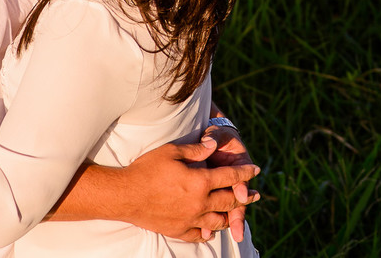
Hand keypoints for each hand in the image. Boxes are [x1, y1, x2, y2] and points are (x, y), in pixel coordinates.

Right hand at [114, 137, 258, 241]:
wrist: (124, 195)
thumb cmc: (146, 169)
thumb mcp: (172, 151)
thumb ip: (196, 149)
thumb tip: (213, 145)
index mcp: (200, 181)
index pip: (230, 176)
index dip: (244, 172)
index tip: (255, 170)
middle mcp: (199, 203)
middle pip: (228, 201)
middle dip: (244, 197)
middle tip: (255, 195)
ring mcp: (189, 219)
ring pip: (217, 221)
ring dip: (229, 217)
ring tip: (236, 214)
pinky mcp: (178, 230)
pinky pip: (198, 235)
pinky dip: (207, 233)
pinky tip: (211, 232)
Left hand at [203, 124, 258, 242]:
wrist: (208, 139)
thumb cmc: (213, 136)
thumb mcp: (216, 134)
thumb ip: (213, 138)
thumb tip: (210, 142)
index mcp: (239, 163)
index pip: (241, 177)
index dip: (241, 186)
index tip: (242, 195)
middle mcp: (235, 180)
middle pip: (238, 200)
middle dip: (238, 215)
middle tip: (238, 230)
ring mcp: (225, 189)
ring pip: (229, 208)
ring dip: (229, 223)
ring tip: (229, 236)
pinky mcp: (214, 195)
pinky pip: (215, 210)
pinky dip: (212, 222)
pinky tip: (207, 234)